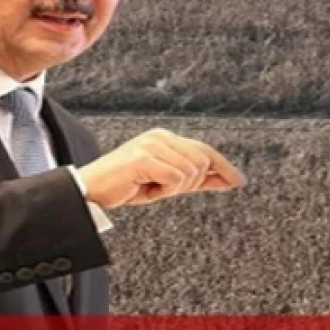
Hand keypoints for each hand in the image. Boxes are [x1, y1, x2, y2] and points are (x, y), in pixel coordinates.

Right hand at [76, 129, 245, 208]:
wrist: (90, 192)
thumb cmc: (126, 187)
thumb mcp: (167, 183)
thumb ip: (195, 179)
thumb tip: (227, 180)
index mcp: (165, 138)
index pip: (205, 149)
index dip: (224, 166)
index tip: (239, 181)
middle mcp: (160, 137)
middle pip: (202, 162)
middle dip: (189, 184)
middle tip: (162, 189)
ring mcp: (152, 145)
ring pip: (191, 171)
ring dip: (173, 188)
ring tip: (151, 187)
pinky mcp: (144, 157)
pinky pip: (175, 179)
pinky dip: (164, 190)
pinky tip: (145, 188)